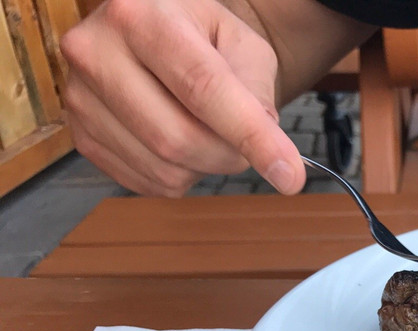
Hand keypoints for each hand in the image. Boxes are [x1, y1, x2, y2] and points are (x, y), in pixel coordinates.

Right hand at [60, 0, 304, 196]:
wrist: (150, 32)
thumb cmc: (200, 36)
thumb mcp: (242, 45)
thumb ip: (257, 92)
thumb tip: (263, 149)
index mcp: (141, 15)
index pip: (203, 88)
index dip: (251, 136)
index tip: (291, 176)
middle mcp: (96, 51)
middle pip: (180, 139)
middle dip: (230, 156)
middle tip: (248, 145)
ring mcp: (80, 96)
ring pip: (164, 168)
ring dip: (206, 168)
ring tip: (209, 132)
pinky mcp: (80, 135)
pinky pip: (147, 183)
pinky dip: (181, 176)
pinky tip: (182, 144)